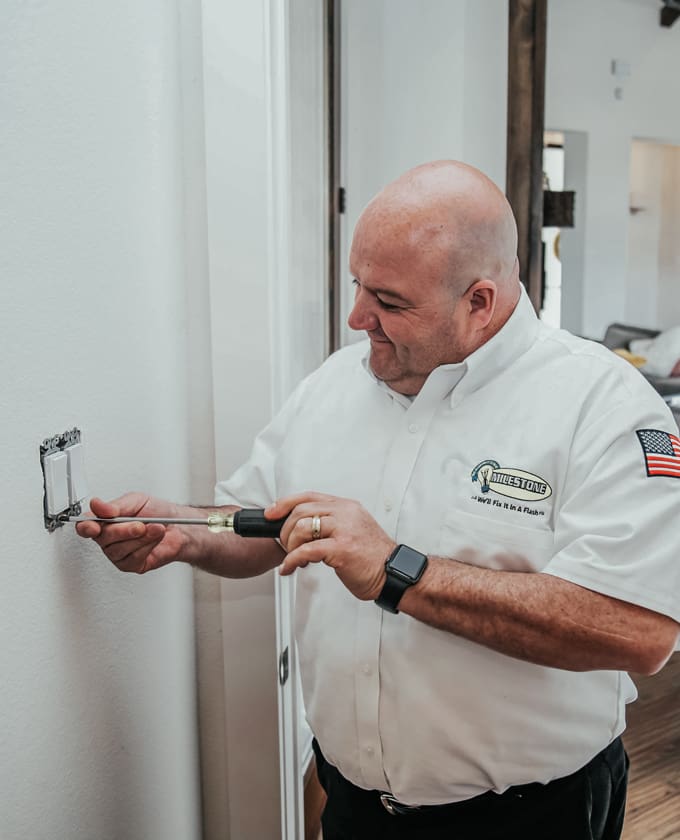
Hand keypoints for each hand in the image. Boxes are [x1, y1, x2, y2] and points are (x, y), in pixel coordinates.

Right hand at [75, 493, 187, 573]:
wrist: (179, 527)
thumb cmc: (157, 512)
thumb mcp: (137, 500)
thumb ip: (116, 505)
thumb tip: (97, 505)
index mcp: (105, 520)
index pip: (85, 525)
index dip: (86, 527)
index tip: (94, 526)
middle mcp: (108, 538)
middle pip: (103, 538)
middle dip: (124, 530)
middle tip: (140, 524)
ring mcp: (118, 553)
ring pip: (118, 550)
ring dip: (140, 538)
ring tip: (154, 528)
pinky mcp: (130, 564)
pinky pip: (132, 558)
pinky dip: (146, 547)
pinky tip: (154, 540)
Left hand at [267, 492, 395, 600]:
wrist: (393, 574)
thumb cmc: (373, 557)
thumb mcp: (353, 529)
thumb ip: (331, 523)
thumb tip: (301, 527)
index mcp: (346, 507)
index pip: (308, 496)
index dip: (285, 503)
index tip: (271, 513)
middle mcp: (345, 513)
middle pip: (300, 511)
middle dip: (285, 530)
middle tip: (286, 545)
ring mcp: (344, 530)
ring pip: (301, 528)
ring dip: (290, 545)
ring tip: (294, 558)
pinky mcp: (341, 549)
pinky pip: (306, 551)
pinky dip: (291, 560)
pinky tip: (289, 568)